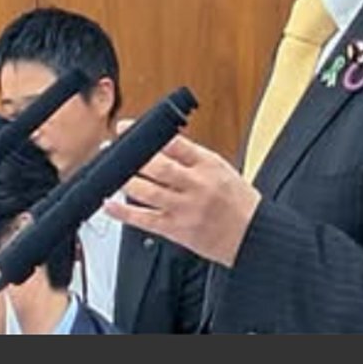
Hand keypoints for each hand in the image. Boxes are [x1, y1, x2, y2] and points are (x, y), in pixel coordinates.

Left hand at [104, 135, 260, 267]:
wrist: (253, 235)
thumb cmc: (238, 202)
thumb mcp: (221, 169)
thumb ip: (192, 158)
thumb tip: (159, 145)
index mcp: (208, 165)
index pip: (173, 143)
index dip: (146, 134)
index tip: (126, 128)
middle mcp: (196, 185)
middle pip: (157, 167)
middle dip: (131, 156)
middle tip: (111, 149)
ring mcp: (185, 208)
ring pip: (146, 192)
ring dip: (124, 181)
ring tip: (110, 172)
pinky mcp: (176, 230)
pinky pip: (144, 220)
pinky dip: (123, 212)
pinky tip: (109, 204)